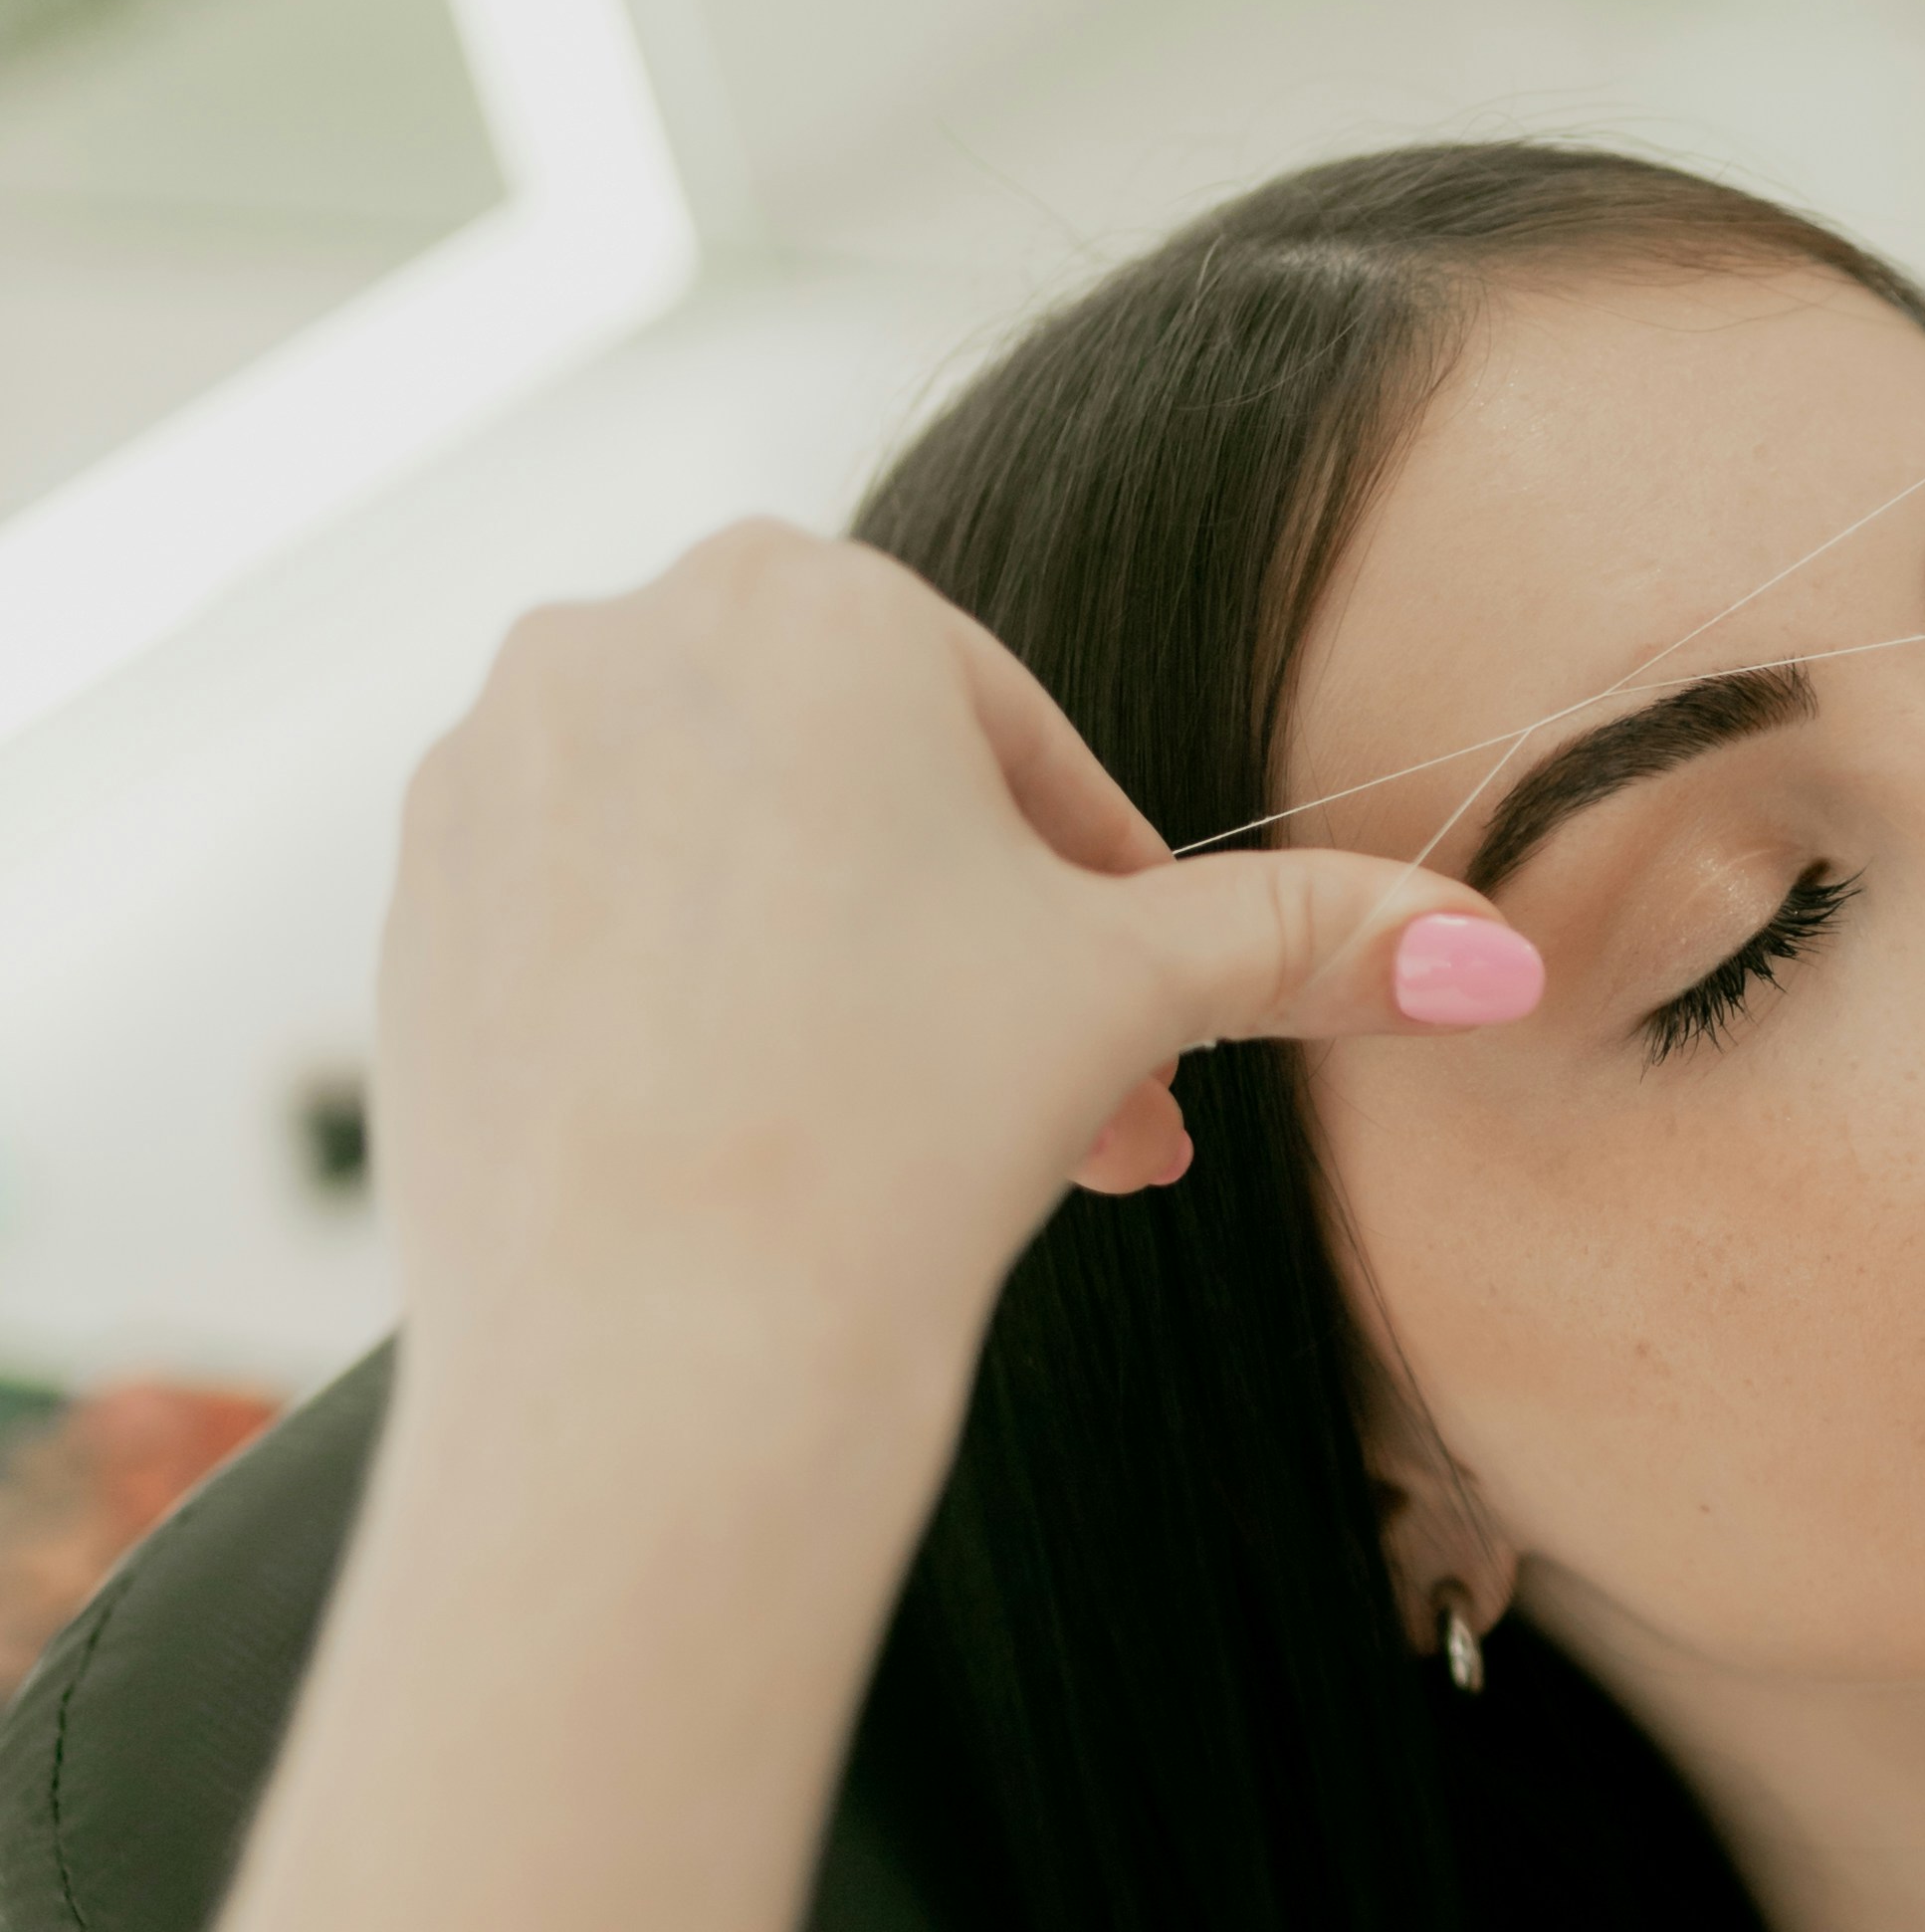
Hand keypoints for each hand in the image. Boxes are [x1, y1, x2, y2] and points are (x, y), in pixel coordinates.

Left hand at [378, 524, 1537, 1470]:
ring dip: (847, 979)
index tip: (1132, 1025)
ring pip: (734, 858)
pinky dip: (697, 1011)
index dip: (1094, 896)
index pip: (1005, 739)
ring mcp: (498, 768)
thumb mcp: (1139, 999)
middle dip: (973, 953)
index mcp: (809, 595)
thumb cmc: (903, 1127)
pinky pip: (606, 927)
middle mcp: (620, 635)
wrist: (661, 1336)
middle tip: (1058, 1110)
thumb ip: (1319, 941)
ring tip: (927, 1138)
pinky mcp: (423, 902)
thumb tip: (1493, 954)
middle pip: (861, 792)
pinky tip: (769, 1142)